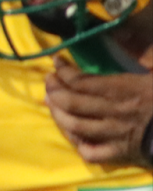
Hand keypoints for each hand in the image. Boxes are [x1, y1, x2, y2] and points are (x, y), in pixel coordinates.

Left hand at [45, 49, 152, 167]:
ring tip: (51, 103)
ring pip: (74, 126)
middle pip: (71, 102)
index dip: (64, 71)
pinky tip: (74, 135)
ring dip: (58, 114)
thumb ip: (145, 54)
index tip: (57, 62)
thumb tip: (123, 37)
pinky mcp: (121, 154)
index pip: (82, 81)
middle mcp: (113, 112)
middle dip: (54, 90)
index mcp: (124, 89)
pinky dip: (78, 144)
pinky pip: (90, 152)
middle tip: (48, 81)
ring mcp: (115, 135)